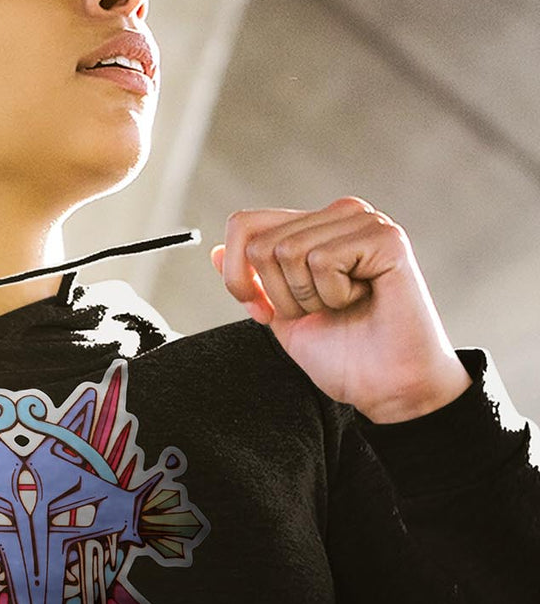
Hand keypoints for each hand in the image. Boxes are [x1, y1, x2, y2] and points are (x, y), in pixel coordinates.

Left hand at [210, 196, 471, 422]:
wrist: (388, 388)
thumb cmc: (346, 356)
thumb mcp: (283, 316)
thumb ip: (254, 283)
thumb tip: (216, 252)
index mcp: (317, 227)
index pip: (245, 224)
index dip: (238, 275)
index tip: (265, 311)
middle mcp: (341, 215)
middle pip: (261, 244)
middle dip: (280, 295)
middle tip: (323, 311)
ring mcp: (365, 221)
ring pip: (289, 251)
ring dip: (308, 297)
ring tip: (345, 306)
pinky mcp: (386, 237)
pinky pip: (323, 261)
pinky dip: (333, 295)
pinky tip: (363, 300)